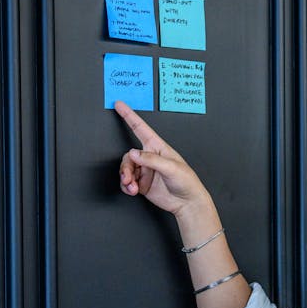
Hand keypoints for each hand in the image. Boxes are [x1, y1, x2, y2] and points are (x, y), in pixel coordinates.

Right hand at [114, 100, 211, 218]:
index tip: (119, 105)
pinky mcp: (141, 183)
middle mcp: (149, 158)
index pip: (140, 128)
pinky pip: (127, 182)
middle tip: (128, 178)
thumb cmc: (186, 181)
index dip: (129, 116)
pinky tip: (133, 190)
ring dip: (126, 178)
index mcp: (158, 147)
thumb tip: (133, 153)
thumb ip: (151, 160)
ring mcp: (145, 171)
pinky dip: (126, 186)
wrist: (187, 202)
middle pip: (128, 156)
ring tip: (132, 186)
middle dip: (126, 167)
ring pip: (126, 169)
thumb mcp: (171, 167)